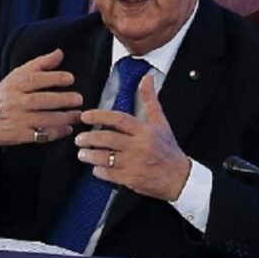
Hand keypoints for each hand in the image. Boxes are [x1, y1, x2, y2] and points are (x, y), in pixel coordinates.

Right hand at [0, 49, 82, 145]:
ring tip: (77, 115)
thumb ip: (39, 64)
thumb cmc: (2, 96)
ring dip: (63, 118)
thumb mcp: (15, 76)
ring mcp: (17, 120)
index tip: (70, 78)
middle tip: (78, 99)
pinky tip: (67, 129)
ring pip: (42, 119)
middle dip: (62, 100)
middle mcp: (15, 102)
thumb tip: (59, 53)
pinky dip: (56, 133)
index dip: (53, 78)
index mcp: (14, 84)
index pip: (34, 79)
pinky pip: (40, 135)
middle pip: (40, 100)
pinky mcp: (19, 135)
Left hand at [75, 75, 190, 200]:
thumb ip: (150, 99)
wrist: (178, 177)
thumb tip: (146, 78)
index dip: (99, 116)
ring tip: (82, 153)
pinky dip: (99, 171)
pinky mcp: (131, 179)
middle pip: (108, 139)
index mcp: (144, 131)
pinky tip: (95, 168)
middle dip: (90, 138)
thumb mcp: (161, 122)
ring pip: (106, 158)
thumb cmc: (168, 149)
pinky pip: (109, 174)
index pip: (118, 119)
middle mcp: (138, 146)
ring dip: (90, 155)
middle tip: (79, 138)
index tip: (86, 116)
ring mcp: (134, 164)